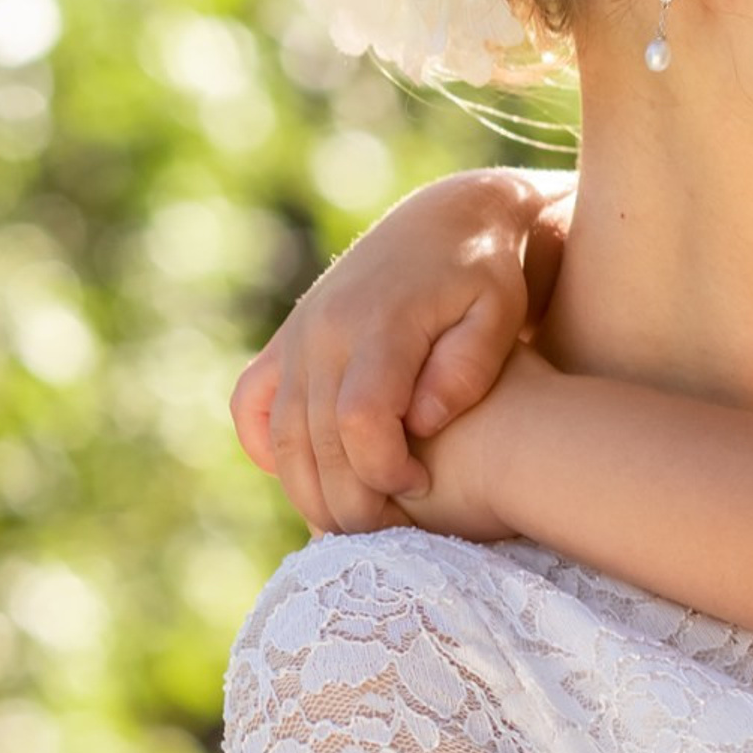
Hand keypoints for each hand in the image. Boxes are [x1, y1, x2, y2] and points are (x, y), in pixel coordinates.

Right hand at [230, 169, 558, 536]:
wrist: (449, 220)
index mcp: (379, 324)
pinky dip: (269, 449)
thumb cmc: (488, 275)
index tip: (420, 488)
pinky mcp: (288, 340)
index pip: (360, 419)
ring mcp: (299, 335)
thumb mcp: (499, 312)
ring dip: (310, 490)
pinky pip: (253, 406)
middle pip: (316, 441)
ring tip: (357, 523)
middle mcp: (325, 331)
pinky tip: (306, 476)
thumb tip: (421, 423)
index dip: (382, 469)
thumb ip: (467, 367)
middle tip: (390, 532)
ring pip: (282, 436)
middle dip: (350, 499)